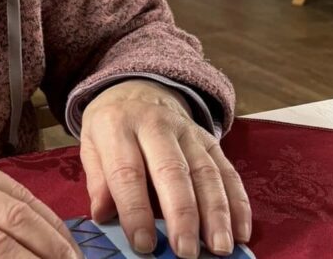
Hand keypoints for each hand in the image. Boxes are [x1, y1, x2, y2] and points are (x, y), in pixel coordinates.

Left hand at [79, 80, 250, 258]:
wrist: (137, 90)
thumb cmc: (111, 128)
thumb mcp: (91, 145)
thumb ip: (98, 180)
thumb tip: (102, 215)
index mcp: (117, 126)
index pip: (127, 172)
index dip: (136, 210)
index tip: (143, 244)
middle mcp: (156, 125)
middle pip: (172, 171)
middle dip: (182, 215)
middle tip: (186, 252)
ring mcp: (187, 131)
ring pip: (206, 172)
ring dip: (216, 214)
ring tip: (219, 248)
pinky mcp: (210, 140)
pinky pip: (228, 171)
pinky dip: (238, 203)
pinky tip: (240, 232)